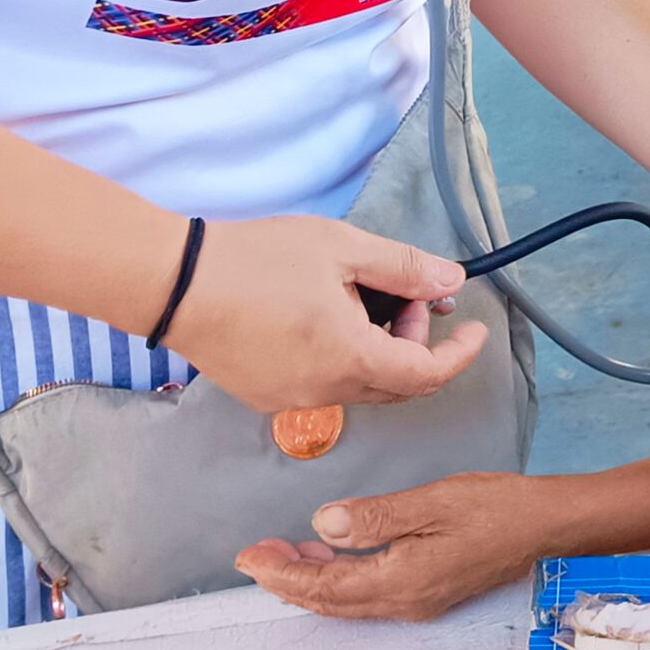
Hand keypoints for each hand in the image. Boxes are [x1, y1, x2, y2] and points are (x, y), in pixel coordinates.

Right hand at [161, 215, 486, 413]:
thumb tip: (452, 282)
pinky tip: (324, 311)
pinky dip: (343, 354)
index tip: (476, 329)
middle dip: (414, 341)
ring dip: (377, 346)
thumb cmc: (259, 259)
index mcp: (351, 362)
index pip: (427, 375)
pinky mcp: (264, 393)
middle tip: (405, 292)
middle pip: (395, 382)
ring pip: (358, 382)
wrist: (173, 282)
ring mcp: (290, 399)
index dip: (459, 354)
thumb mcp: (343, 249)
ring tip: (360, 293)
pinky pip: (323, 382)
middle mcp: (325, 394)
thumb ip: (404, 268)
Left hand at [235, 472, 540, 619]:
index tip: (249, 557)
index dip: (282, 571)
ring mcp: (417, 600)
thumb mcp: (433, 500)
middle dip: (286, 579)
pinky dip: (338, 578)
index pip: (325, 583)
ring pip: (346, 600)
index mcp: (401, 580)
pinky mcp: (428, 591)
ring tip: (283, 553)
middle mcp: (404, 601)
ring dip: (310, 580)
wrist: (545, 525)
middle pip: (330, 600)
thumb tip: (324, 524)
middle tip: (255, 555)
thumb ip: (376, 515)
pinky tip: (333, 553)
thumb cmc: (496, 507)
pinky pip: (367, 594)